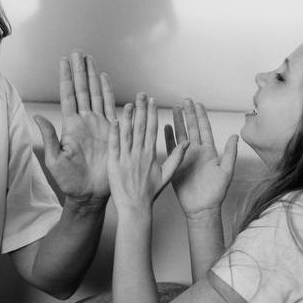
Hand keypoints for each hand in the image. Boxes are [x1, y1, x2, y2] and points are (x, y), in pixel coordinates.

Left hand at [35, 52, 115, 204]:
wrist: (91, 194)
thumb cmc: (70, 181)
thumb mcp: (55, 160)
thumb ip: (49, 137)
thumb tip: (37, 117)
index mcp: (70, 126)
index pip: (68, 96)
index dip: (66, 78)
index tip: (64, 61)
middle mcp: (84, 121)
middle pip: (82, 90)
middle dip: (80, 70)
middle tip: (77, 52)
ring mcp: (98, 125)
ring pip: (95, 94)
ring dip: (92, 76)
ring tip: (89, 59)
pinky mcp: (112, 131)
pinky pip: (111, 107)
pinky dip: (108, 92)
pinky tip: (104, 78)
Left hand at [108, 93, 185, 215]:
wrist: (135, 208)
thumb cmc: (150, 193)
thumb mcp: (167, 175)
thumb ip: (176, 157)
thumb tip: (188, 143)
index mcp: (150, 155)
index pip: (152, 129)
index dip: (152, 113)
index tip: (152, 100)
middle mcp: (138, 154)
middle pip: (140, 127)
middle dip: (141, 109)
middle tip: (141, 94)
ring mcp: (125, 158)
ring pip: (127, 133)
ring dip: (128, 117)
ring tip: (129, 103)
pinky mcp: (114, 164)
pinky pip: (114, 146)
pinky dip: (114, 133)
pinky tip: (114, 120)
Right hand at [164, 100, 236, 217]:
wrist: (202, 208)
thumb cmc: (216, 193)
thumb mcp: (226, 171)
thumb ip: (230, 153)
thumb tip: (234, 135)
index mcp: (209, 151)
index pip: (204, 129)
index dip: (201, 116)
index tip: (197, 103)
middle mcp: (197, 151)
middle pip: (192, 128)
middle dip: (188, 114)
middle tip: (184, 100)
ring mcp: (186, 157)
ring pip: (181, 135)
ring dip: (177, 122)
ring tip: (173, 109)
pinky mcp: (176, 164)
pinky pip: (171, 148)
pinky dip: (168, 137)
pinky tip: (165, 127)